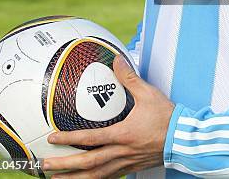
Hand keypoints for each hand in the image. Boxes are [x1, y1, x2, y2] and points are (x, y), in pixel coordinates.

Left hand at [43, 54, 174, 177]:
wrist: (183, 139)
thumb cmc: (166, 116)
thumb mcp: (148, 93)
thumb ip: (130, 78)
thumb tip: (117, 60)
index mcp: (123, 135)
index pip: (90, 139)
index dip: (69, 139)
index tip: (52, 138)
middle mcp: (121, 153)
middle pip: (87, 165)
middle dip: (64, 166)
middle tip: (44, 165)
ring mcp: (125, 163)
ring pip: (96, 176)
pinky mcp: (131, 168)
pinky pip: (108, 178)